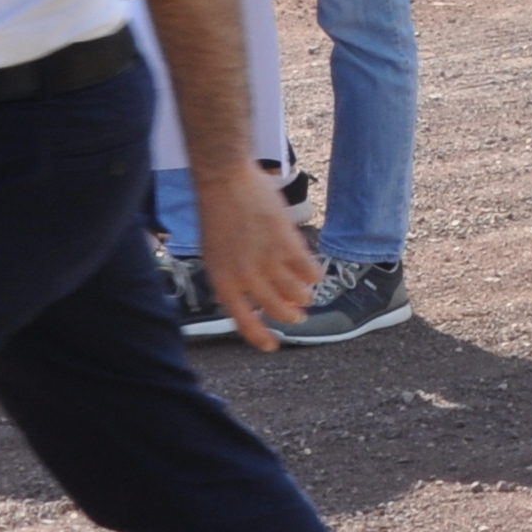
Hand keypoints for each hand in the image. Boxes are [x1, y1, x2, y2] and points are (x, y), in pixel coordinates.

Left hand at [191, 155, 315, 351]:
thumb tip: (257, 294)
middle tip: (299, 316)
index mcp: (223, 280)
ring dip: (304, 296)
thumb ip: (234, 276)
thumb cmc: (218, 216)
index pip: (243, 319)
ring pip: (297, 292)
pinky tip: (315, 273)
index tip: (272, 347)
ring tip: (307, 295)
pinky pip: (309, 271)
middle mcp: (246, 276)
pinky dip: (314, 275)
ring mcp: (268, 261)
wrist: (226, 184)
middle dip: (291, 316)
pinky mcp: (288, 244)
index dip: (259, 336)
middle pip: (277, 308)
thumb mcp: (216, 254)